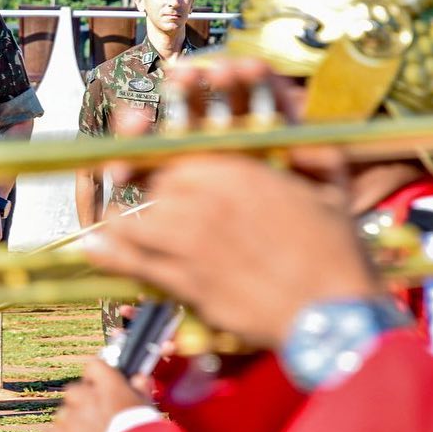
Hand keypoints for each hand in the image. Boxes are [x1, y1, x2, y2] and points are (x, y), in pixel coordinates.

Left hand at [48, 358, 148, 431]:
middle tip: (97, 416)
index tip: (103, 387)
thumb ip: (140, 388)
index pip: (94, 366)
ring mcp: (71, 418)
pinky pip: (53, 431)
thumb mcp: (147, 407)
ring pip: (64, 412)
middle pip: (75, 389)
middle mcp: (85, 397)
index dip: (98, 377)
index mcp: (108, 384)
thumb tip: (139, 378)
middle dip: (84, 400)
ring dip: (73, 420)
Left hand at [86, 56, 379, 347]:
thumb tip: (291, 117)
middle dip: (144, 183)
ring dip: (124, 218)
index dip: (148, 144)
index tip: (137, 141)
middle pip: (153, 182)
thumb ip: (303, 144)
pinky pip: (135, 261)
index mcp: (236, 168)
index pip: (173, 147)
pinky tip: (96, 246)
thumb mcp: (326, 182)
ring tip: (119, 219)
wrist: (336, 314)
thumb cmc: (336, 249)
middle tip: (139, 189)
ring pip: (134, 218)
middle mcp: (207, 199)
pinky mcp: (187, 281)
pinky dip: (110, 252)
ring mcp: (192, 241)